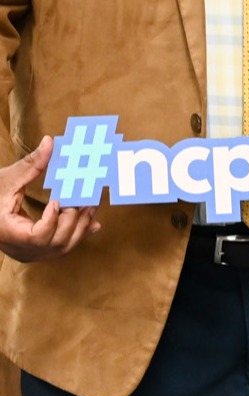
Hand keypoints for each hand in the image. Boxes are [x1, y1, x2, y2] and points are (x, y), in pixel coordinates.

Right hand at [0, 137, 100, 262]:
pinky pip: (62, 248)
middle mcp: (21, 248)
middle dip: (74, 220)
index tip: (56, 201)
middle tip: (86, 198)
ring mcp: (30, 253)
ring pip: (62, 248)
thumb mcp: (7, 179)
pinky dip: (78, 234)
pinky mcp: (37, 251)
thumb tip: (50, 142)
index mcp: (8, 232)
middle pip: (56, 243)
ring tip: (91, 205)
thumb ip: (30, 164)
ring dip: (81, 226)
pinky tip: (92, 222)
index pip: (37, 237)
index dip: (52, 220)